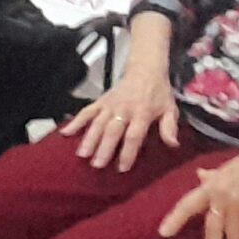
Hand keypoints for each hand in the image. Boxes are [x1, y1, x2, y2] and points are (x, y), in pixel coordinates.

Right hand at [61, 65, 179, 170]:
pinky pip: (86, 112)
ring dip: (89, 138)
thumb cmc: (159, 93)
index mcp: (143, 113)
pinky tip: (65, 133)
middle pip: (112, 131)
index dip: (128, 152)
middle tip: (97, 164)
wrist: (145, 70)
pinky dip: (75, 121)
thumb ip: (170, 127)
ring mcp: (110, 105)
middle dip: (104, 148)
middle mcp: (124, 109)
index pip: (134, 135)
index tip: (122, 167)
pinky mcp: (101, 101)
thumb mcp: (170, 109)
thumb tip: (173, 145)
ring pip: (97, 123)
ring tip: (81, 154)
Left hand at [156, 134, 238, 238]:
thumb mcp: (225, 168)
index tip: (163, 233)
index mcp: (210, 186)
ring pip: (233, 233)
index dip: (175, 219)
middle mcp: (220, 196)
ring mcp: (238, 203)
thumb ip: (212, 176)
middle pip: (213, 226)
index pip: (187, 204)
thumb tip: (199, 174)